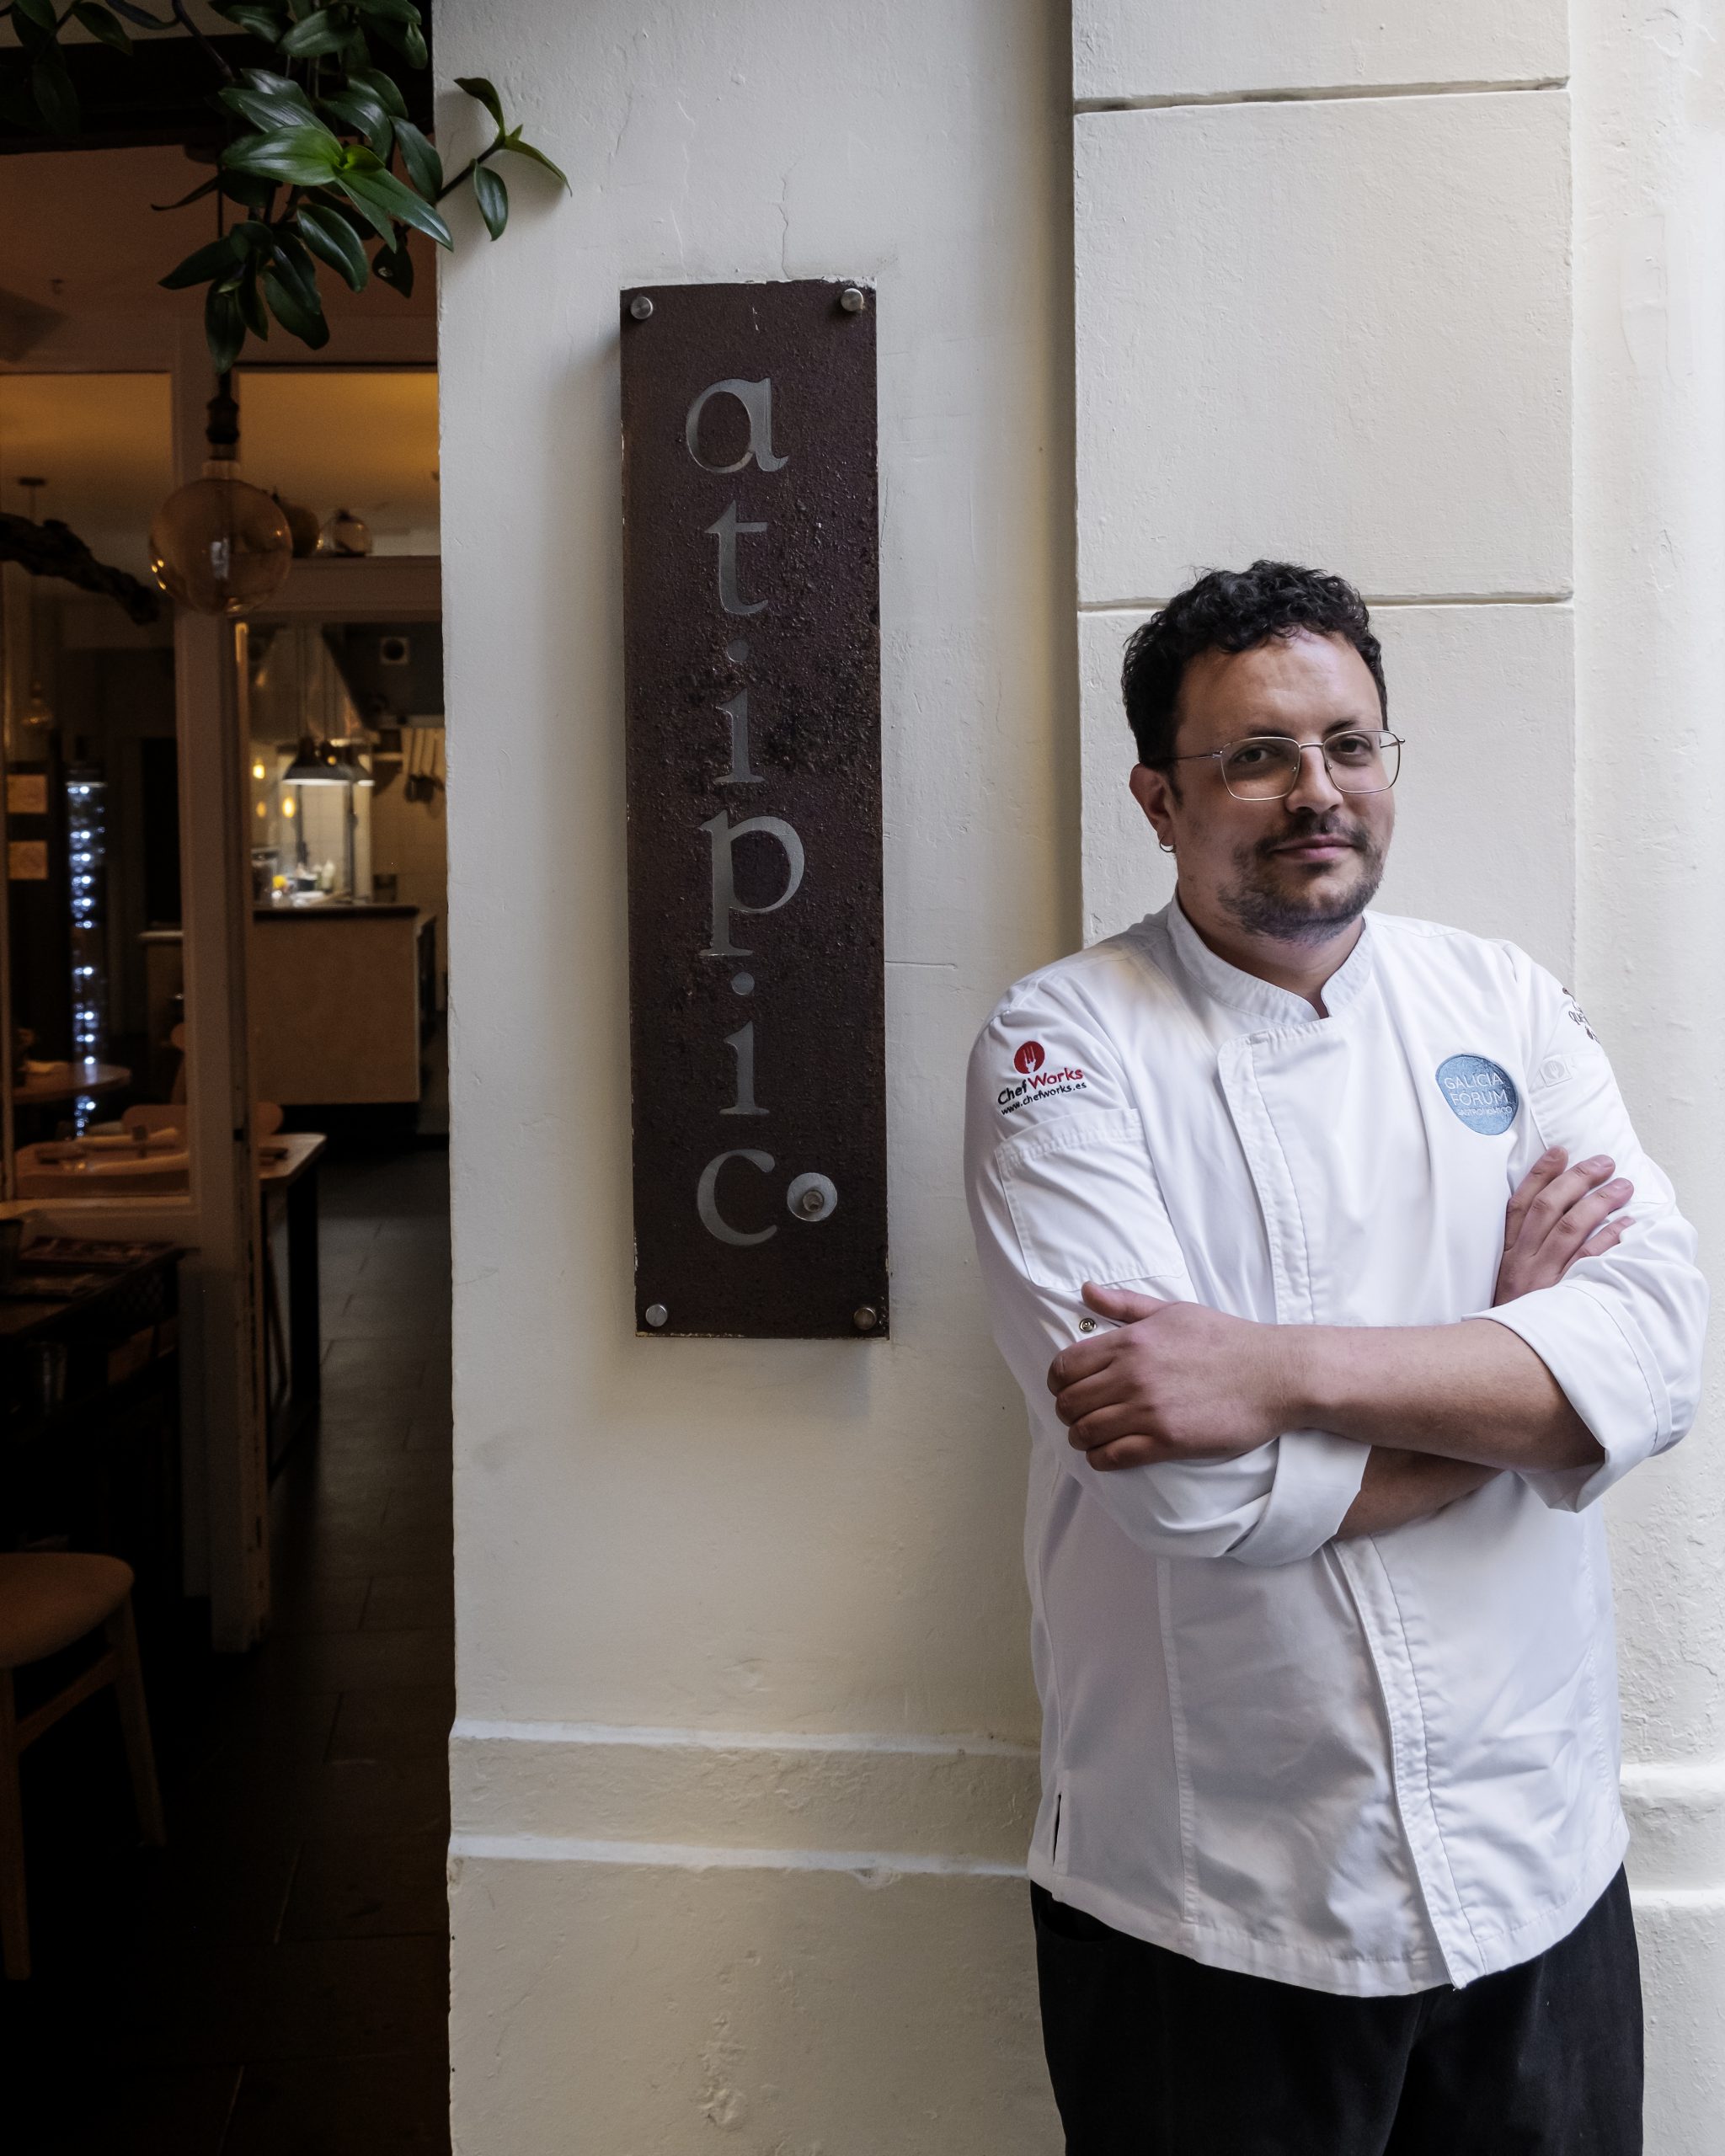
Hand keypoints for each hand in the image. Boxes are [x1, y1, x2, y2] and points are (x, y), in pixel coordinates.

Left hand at [1047, 1284, 1293, 1471]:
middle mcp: (1132, 1375)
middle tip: (1079, 1415)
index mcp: (1130, 1341)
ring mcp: (1148, 1410)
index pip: (1065, 1365)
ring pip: (1085, 1432)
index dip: (1057, 1381)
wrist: (1275, 1374)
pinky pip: (1113, 1457)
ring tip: (1091, 1436)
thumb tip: (1086, 1290)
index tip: (1064, 1388)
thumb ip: (1125, 1304)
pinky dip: (1100, 1458)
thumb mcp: (1173, 1311)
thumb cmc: (1226, 1339)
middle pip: (1069, 1401)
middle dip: (1067, 1411)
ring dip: (1081, 1437)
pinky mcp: (1167, 1441)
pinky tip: (1107, 1454)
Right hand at [1495, 1148, 1631, 1304]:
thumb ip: (1523, 1252)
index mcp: (1507, 1253)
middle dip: (1576, 1180)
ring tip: (1622, 1186)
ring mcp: (1542, 1276)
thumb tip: (1548, 1219)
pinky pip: (1589, 1260)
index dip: (1540, 1175)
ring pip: (1570, 1227)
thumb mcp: (1507, 1281)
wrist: (1506, 1357)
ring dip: (1599, 1202)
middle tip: (1603, 1163)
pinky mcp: (1561, 1294)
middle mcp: (1523, 1260)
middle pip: (1547, 1208)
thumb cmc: (1513, 1316)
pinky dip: (1608, 1239)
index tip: (1560, 1152)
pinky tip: (1627, 1226)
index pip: (1520, 1204)